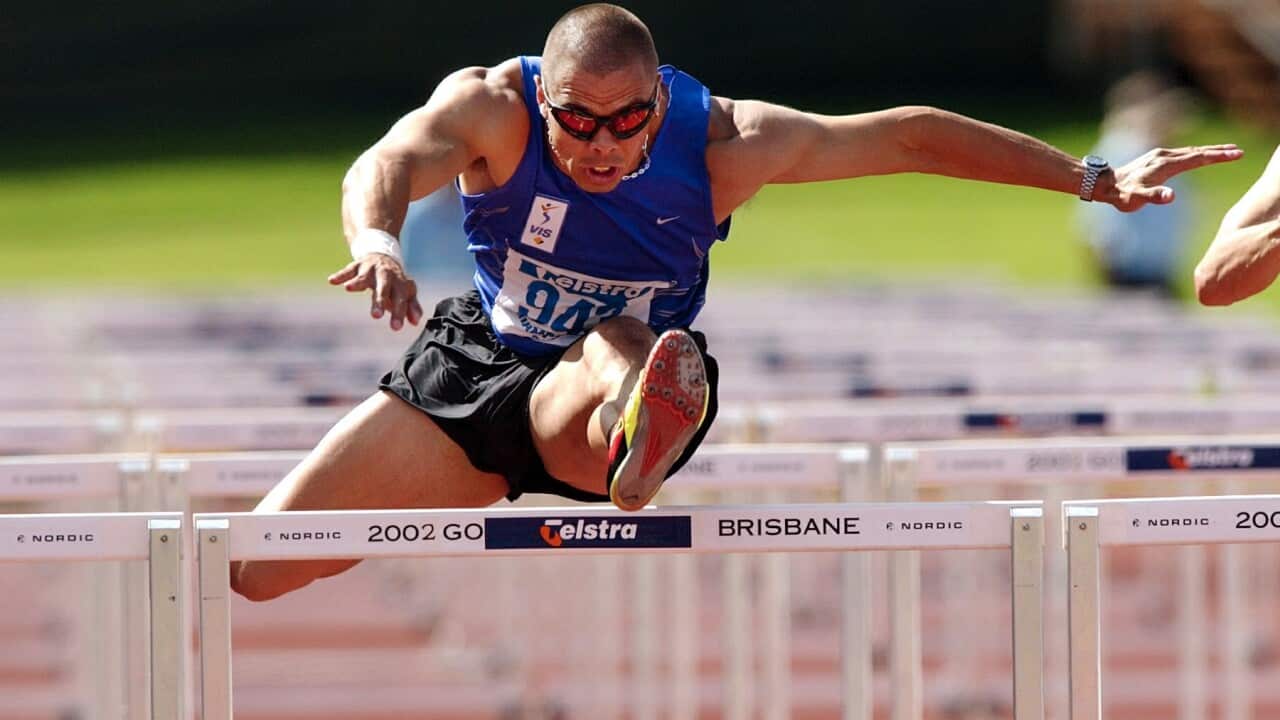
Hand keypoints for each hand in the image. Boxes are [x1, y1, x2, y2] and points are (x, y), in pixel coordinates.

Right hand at [328, 253, 423, 330]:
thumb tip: (415, 322)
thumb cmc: (395, 281)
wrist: (384, 255)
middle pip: (383, 287)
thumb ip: (411, 307)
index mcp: (400, 282)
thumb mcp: (405, 292)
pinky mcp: (357, 265)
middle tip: (376, 316)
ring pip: (364, 276)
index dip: (399, 313)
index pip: (401, 298)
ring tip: (349, 289)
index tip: (396, 327)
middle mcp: (386, 274)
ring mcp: (370, 269)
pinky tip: (332, 281)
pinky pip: (348, 270)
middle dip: (380, 301)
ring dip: (357, 282)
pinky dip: (341, 275)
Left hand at [1099, 144, 1242, 211]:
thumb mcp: (1136, 199)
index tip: (1236, 154)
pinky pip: (1181, 154)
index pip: (1198, 158)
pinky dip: (1195, 154)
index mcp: (1165, 164)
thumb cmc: (1121, 195)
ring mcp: (1159, 155)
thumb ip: (1154, 197)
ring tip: (1224, 151)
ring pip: (1189, 152)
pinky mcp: (1154, 158)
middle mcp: (1164, 156)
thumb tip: (1170, 196)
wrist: (1102, 184)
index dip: (1217, 157)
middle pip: (1197, 152)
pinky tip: (1198, 156)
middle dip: (1218, 151)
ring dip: (1208, 151)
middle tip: (1238, 150)